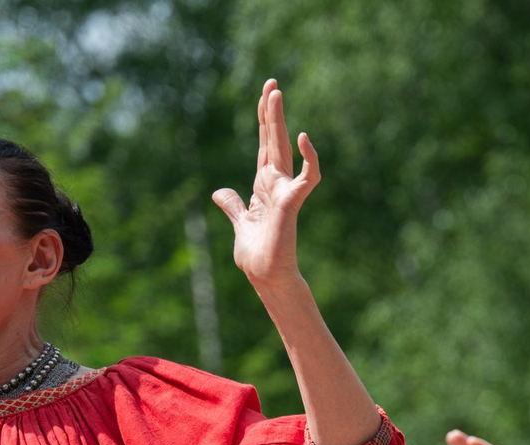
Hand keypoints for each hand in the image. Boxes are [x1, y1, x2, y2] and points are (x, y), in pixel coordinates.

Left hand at [211, 80, 320, 290]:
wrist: (266, 277)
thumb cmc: (256, 255)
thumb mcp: (239, 224)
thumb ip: (233, 205)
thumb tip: (220, 192)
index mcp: (263, 185)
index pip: (263, 145)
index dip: (263, 120)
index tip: (264, 95)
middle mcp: (275, 183)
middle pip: (272, 139)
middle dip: (271, 111)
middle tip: (272, 82)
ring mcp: (285, 191)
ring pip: (283, 148)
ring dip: (280, 122)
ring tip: (276, 94)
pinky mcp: (292, 203)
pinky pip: (307, 177)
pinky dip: (309, 158)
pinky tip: (303, 138)